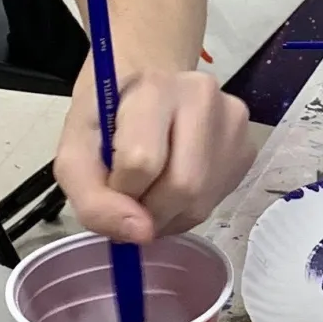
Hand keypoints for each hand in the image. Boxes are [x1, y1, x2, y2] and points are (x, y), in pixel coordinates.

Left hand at [54, 66, 252, 240]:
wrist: (144, 90)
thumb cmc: (106, 118)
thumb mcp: (75, 152)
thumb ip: (92, 199)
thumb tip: (141, 233)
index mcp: (154, 87)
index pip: (141, 162)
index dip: (119, 189)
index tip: (110, 178)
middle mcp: (203, 96)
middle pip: (181, 187)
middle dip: (148, 210)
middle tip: (131, 195)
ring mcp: (233, 122)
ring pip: (200, 203)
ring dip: (166, 215)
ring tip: (150, 187)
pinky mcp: (247, 147)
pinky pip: (215, 202)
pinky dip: (187, 209)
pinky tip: (174, 181)